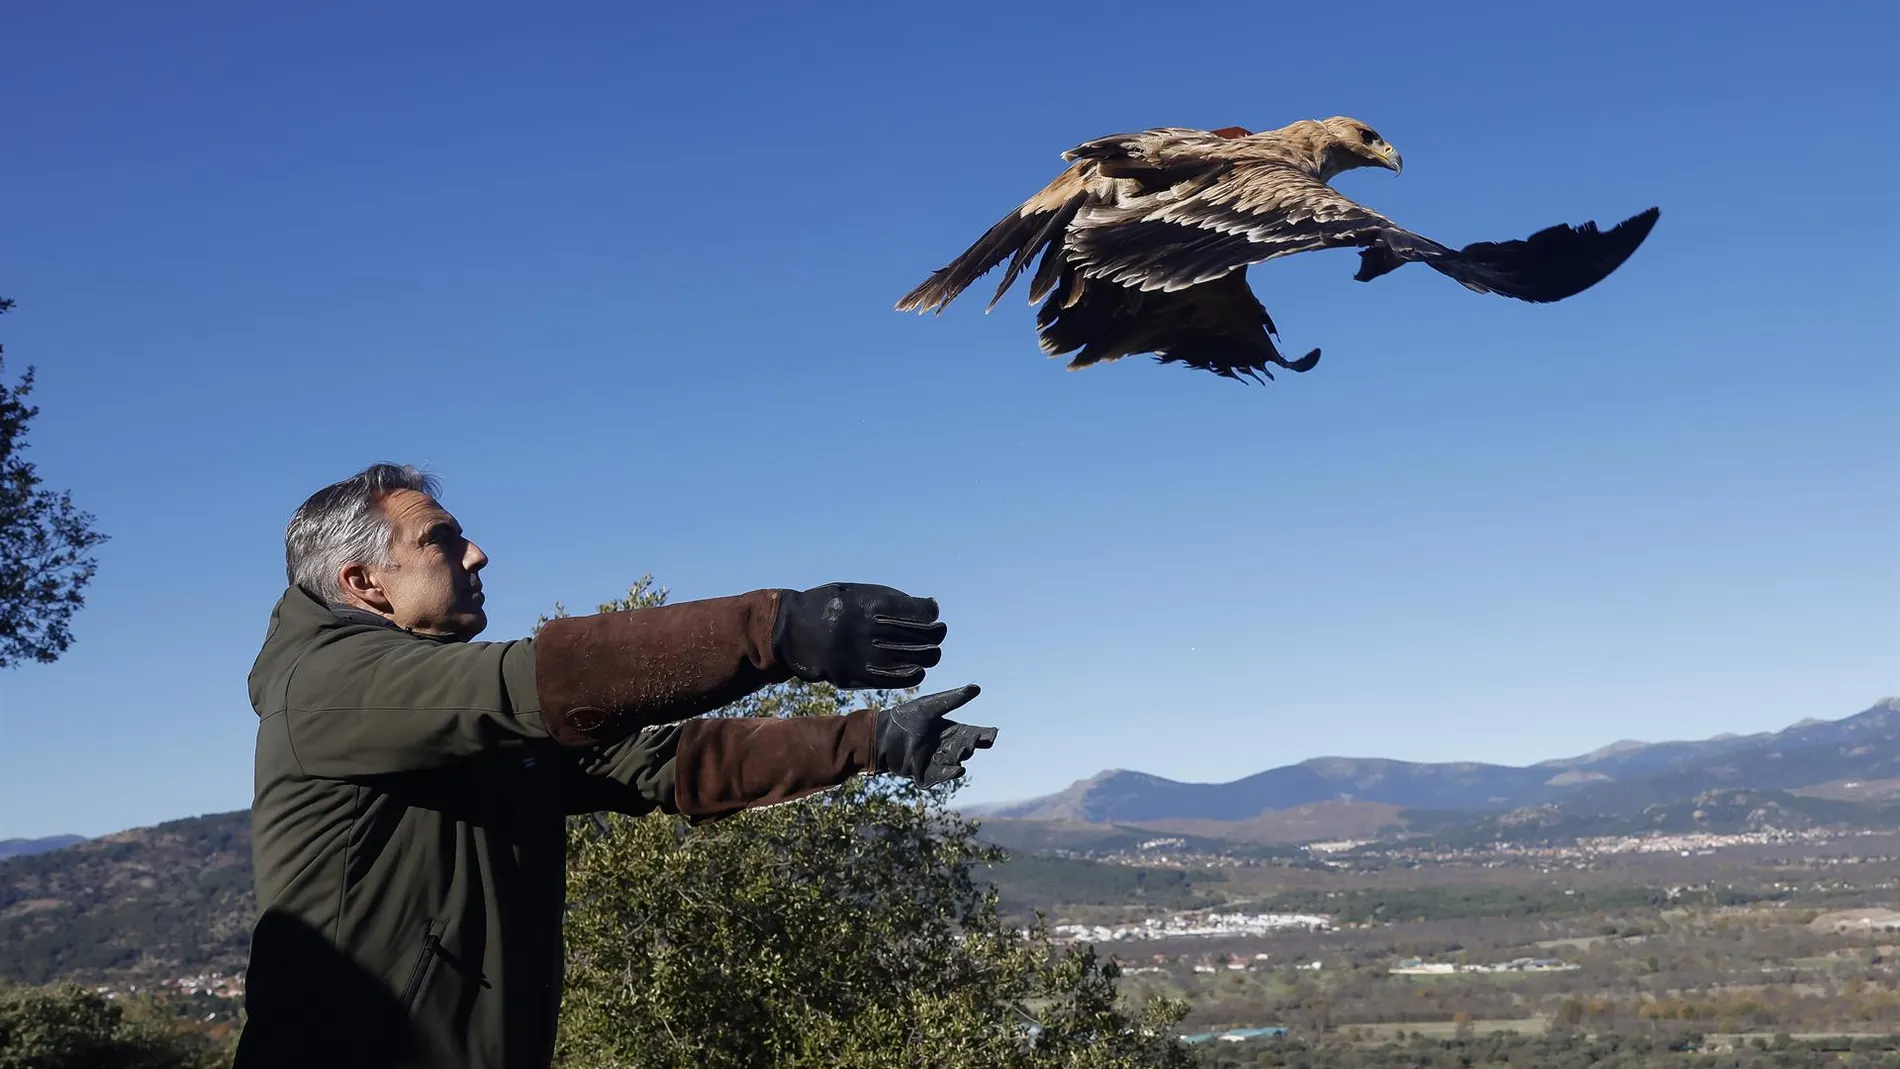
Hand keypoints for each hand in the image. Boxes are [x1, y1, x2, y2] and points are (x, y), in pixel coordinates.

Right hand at [771, 582, 945, 688]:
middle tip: (939, 633)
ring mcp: (860, 654)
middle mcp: (866, 629)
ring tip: (932, 652)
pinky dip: (911, 675)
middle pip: (918, 636)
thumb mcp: (854, 591)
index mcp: (867, 604)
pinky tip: (918, 670)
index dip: (930, 613)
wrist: (790, 630)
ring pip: (911, 660)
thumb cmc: (828, 606)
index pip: (916, 611)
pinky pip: (893, 679)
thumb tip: (930, 608)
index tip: (933, 614)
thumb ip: (887, 598)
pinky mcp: (853, 675)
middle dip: (935, 634)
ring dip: (928, 655)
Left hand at [874, 684, 995, 788]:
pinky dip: (948, 774)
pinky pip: (939, 777)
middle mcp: (946, 747)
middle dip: (971, 745)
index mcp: (950, 731)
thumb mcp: (931, 706)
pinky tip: (958, 770)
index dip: (984, 735)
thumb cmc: (907, 717)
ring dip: (960, 758)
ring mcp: (935, 762)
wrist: (882, 734)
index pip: (973, 734)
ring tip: (965, 751)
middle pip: (966, 748)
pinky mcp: (923, 774)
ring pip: (954, 763)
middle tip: (973, 739)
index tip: (993, 733)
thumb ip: (953, 699)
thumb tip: (977, 688)